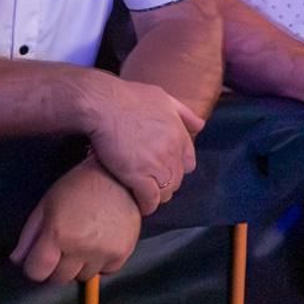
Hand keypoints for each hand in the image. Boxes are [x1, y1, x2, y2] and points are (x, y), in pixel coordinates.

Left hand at [10, 158, 141, 282]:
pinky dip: (101, 262)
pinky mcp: (122, 254)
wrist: (117, 176)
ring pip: (83, 277)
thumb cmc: (78, 186)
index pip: (37, 272)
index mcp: (57, 233)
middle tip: (64, 245)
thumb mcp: (46, 203)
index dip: (35, 266)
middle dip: (58, 266)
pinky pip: (106, 272)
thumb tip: (18, 260)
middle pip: (60, 278)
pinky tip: (100, 242)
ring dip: (80, 265)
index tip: (40, 258)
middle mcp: (80, 247)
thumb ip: (29, 235)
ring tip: (85, 240)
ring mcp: (103, 252)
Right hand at [81, 75, 202, 216]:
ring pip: (166, 192)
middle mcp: (172, 151)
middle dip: (166, 182)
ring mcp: (156, 165)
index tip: (164, 169)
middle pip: (177, 179)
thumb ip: (183, 112)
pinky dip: (146, 206)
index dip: (176, 167)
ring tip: (145, 194)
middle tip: (152, 183)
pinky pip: (149, 200)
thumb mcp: (162, 97)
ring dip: (157, 195)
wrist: (102, 104)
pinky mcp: (138, 177)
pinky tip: (141, 206)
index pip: (188, 163)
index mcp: (178, 133)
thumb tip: (200, 125)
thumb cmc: (127, 97)